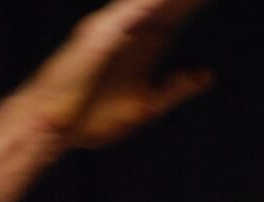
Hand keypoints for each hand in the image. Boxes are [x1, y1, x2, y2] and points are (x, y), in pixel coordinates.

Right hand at [21, 0, 213, 149]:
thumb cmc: (94, 116)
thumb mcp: (147, 104)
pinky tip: (159, 3)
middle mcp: (129, 29)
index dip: (195, 0)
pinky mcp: (94, 38)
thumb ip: (176, 87)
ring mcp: (111, 30)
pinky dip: (139, 8)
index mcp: (145, 43)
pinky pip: (120, 18)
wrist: (56, 127)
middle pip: (164, 1)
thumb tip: (208, 74)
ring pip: (144, 2)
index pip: (176, 12)